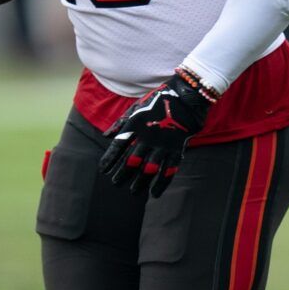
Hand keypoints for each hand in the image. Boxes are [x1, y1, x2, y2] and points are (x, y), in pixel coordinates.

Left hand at [99, 69, 216, 195]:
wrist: (186, 96)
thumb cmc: (158, 100)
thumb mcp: (136, 108)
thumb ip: (120, 123)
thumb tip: (106, 136)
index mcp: (134, 126)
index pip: (117, 147)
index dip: (109, 160)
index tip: (103, 170)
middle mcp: (147, 138)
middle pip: (131, 162)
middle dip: (122, 175)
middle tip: (116, 184)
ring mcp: (163, 145)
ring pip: (148, 169)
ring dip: (140, 183)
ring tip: (134, 192)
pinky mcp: (177, 149)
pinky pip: (168, 170)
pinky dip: (162, 183)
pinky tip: (155, 193)